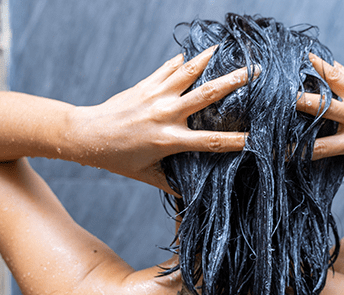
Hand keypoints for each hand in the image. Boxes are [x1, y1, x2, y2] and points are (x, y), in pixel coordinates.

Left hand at [71, 47, 254, 192]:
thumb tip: (191, 198)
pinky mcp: (145, 85)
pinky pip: (168, 68)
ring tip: (226, 48)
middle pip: (207, 95)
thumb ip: (170, 183)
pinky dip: (183, 60)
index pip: (211, 141)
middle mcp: (166, 114)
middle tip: (256, 71)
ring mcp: (155, 96)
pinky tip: (196, 52)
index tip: (258, 137)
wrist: (86, 135)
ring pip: (189, 72)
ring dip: (210, 59)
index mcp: (169, 140)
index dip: (236, 140)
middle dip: (234, 81)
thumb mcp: (146, 175)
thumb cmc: (116, 158)